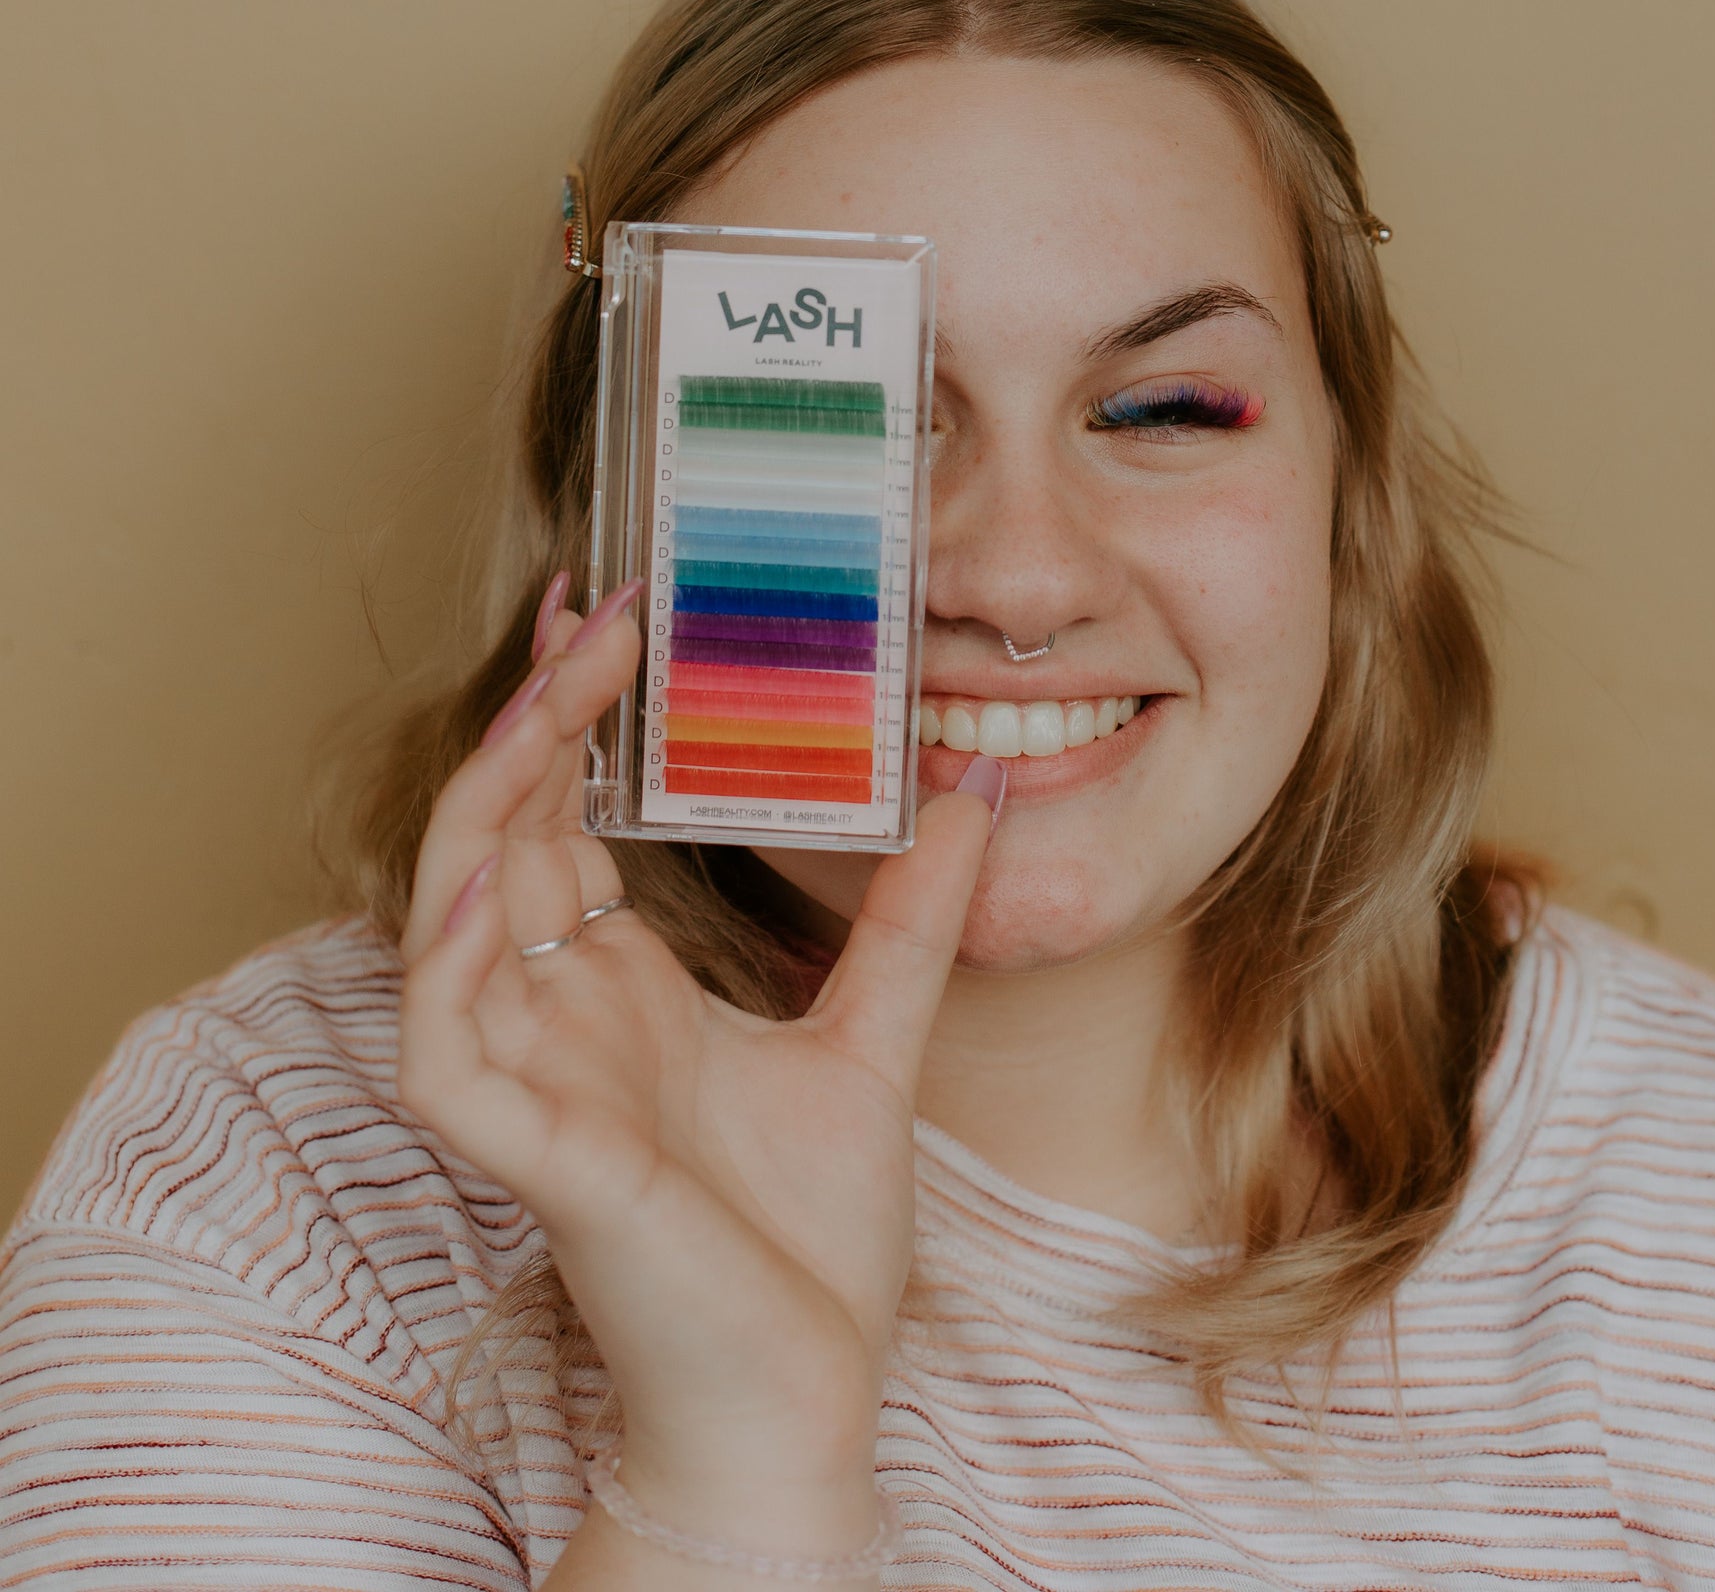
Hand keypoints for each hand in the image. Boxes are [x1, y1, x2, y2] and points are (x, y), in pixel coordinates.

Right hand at [398, 587, 1001, 1552]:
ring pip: (453, 910)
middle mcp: (558, 1022)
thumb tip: (980, 798)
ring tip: (558, 690)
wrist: (809, 1399)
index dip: (570, 719)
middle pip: (504, 834)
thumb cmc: (812, 1248)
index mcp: (618, 995)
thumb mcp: (877, 1043)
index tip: (610, 612)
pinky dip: (450, 951)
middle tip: (596, 608)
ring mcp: (532, 1084)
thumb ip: (912, 921)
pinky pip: (442, 1039)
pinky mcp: (529, 1155)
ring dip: (490, 793)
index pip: (559, 823)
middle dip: (537, 716)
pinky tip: (502, 862)